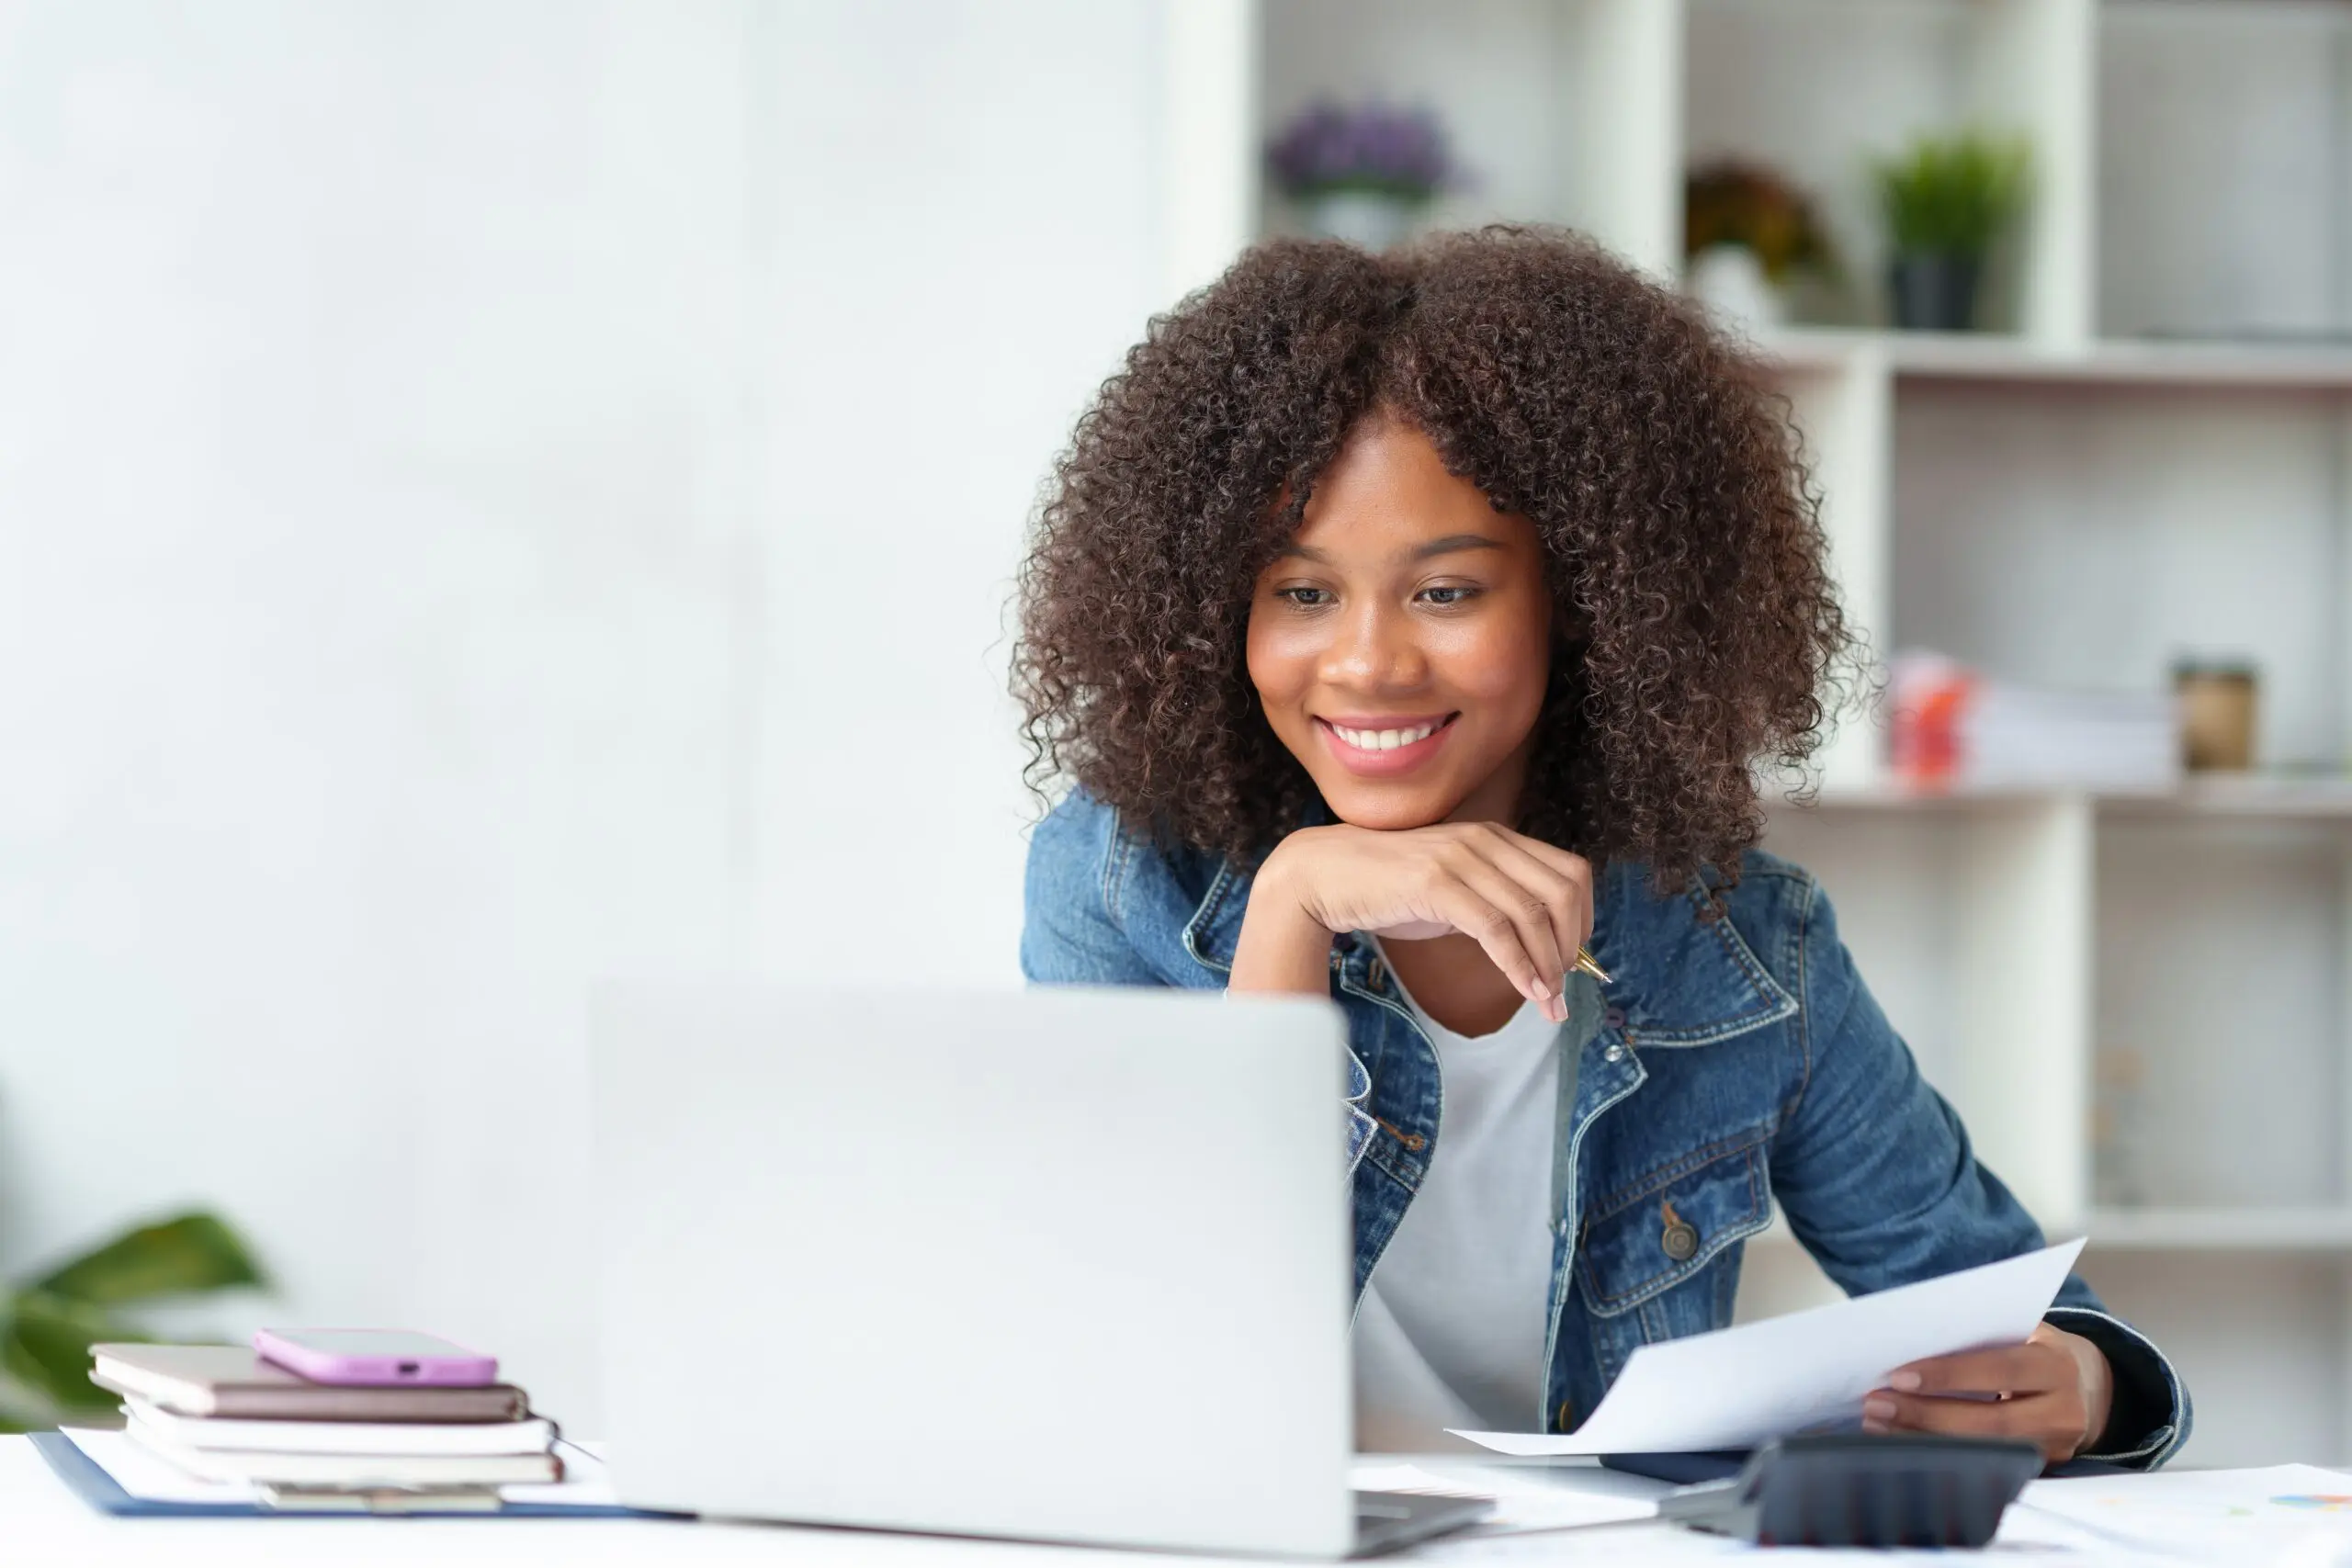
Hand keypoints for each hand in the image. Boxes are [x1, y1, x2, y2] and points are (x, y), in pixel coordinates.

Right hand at [1236, 822, 1593, 1022]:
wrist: (1324, 874)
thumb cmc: (1388, 887)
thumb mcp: (1453, 887)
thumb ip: (1493, 902)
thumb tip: (1539, 946)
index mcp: (1497, 837)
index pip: (1570, 873)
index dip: (1584, 920)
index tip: (1574, 959)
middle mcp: (1486, 840)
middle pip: (1563, 893)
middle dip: (1571, 947)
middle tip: (1562, 987)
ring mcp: (1461, 858)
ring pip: (1533, 915)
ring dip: (1549, 967)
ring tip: (1548, 1002)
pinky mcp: (1437, 882)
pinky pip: (1496, 930)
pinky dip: (1518, 966)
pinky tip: (1526, 991)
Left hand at [1862, 1323, 2114, 1463]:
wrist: (2085, 1389)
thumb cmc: (2032, 1350)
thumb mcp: (2020, 1332)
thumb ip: (1980, 1334)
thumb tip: (1908, 1338)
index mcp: (2057, 1365)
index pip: (2000, 1369)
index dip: (1949, 1375)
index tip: (1898, 1376)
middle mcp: (2064, 1412)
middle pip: (1991, 1422)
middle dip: (1927, 1415)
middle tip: (1877, 1404)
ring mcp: (2055, 1448)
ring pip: (1985, 1451)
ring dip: (1925, 1439)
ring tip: (1879, 1425)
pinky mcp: (2040, 1471)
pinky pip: (1985, 1466)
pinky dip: (1941, 1456)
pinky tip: (1904, 1444)